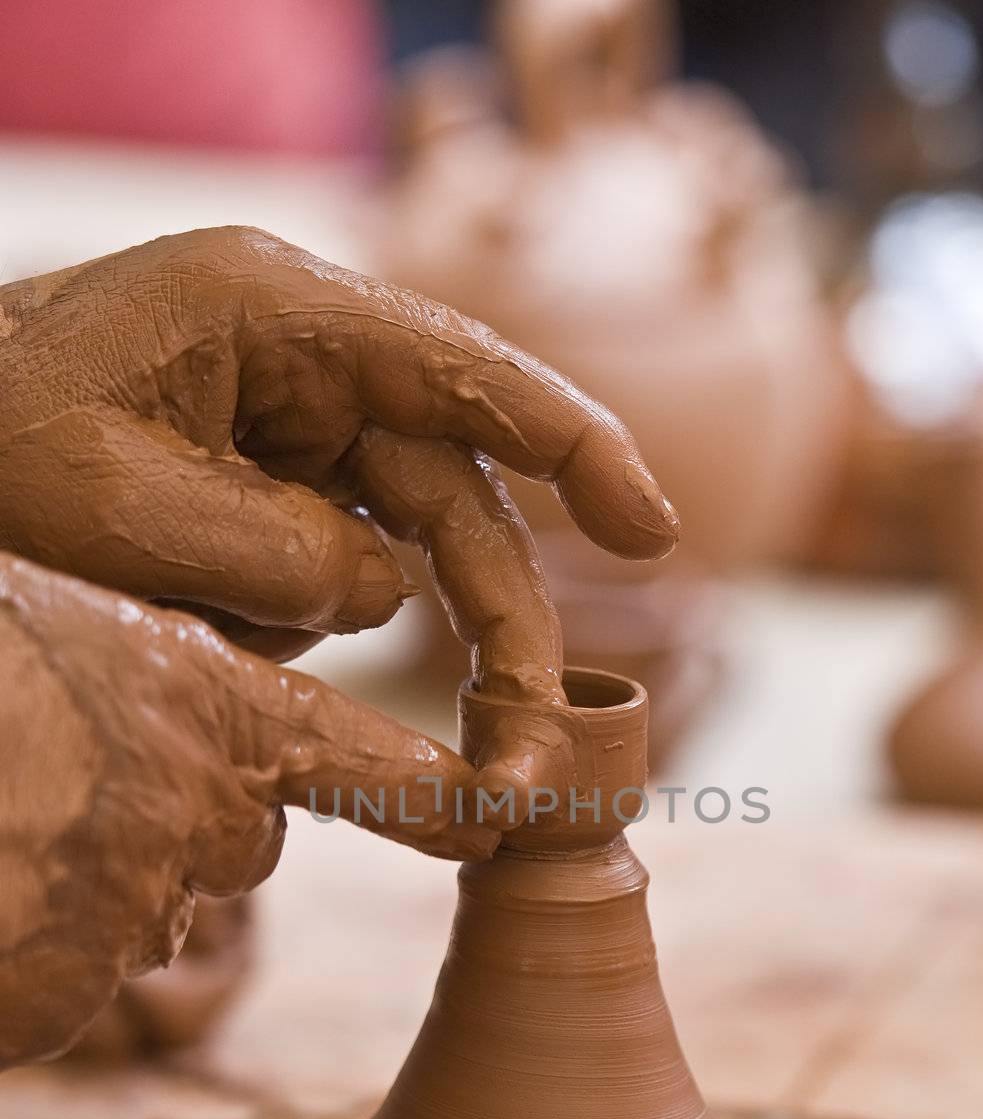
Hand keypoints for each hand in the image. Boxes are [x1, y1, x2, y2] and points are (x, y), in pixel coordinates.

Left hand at [0, 226, 676, 705]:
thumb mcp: (120, 513)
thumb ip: (283, 553)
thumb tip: (384, 591)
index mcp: (272, 315)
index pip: (461, 374)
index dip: (572, 448)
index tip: (652, 528)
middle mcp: (298, 359)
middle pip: (448, 486)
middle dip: (501, 607)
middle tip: (532, 728)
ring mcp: (280, 421)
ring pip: (398, 537)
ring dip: (402, 623)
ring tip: (378, 691)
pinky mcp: (257, 480)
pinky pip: (329, 562)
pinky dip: (311, 617)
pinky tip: (234, 625)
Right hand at [0, 554, 495, 1065]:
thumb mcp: (60, 631)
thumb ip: (142, 689)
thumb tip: (166, 755)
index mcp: (207, 703)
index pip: (363, 759)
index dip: (436, 795)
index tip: (507, 816)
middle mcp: (203, 812)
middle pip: (232, 844)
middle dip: (166, 828)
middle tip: (57, 788)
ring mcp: (141, 909)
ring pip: (143, 915)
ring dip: (80, 892)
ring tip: (0, 834)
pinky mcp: (72, 991)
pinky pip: (72, 985)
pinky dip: (26, 957)